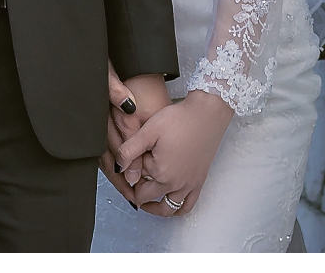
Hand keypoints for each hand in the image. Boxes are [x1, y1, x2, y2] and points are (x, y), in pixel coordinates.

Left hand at [116, 89, 233, 216]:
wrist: (206, 114)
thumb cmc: (180, 119)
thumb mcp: (148, 131)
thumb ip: (129, 151)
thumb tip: (118, 168)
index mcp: (161, 173)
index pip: (137, 183)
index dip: (132, 173)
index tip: (134, 163)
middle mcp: (176, 184)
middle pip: (149, 197)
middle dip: (139, 190)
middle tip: (136, 177)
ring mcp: (189, 186)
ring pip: (167, 209)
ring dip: (155, 207)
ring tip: (147, 198)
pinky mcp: (199, 182)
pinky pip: (186, 206)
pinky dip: (176, 209)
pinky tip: (170, 200)